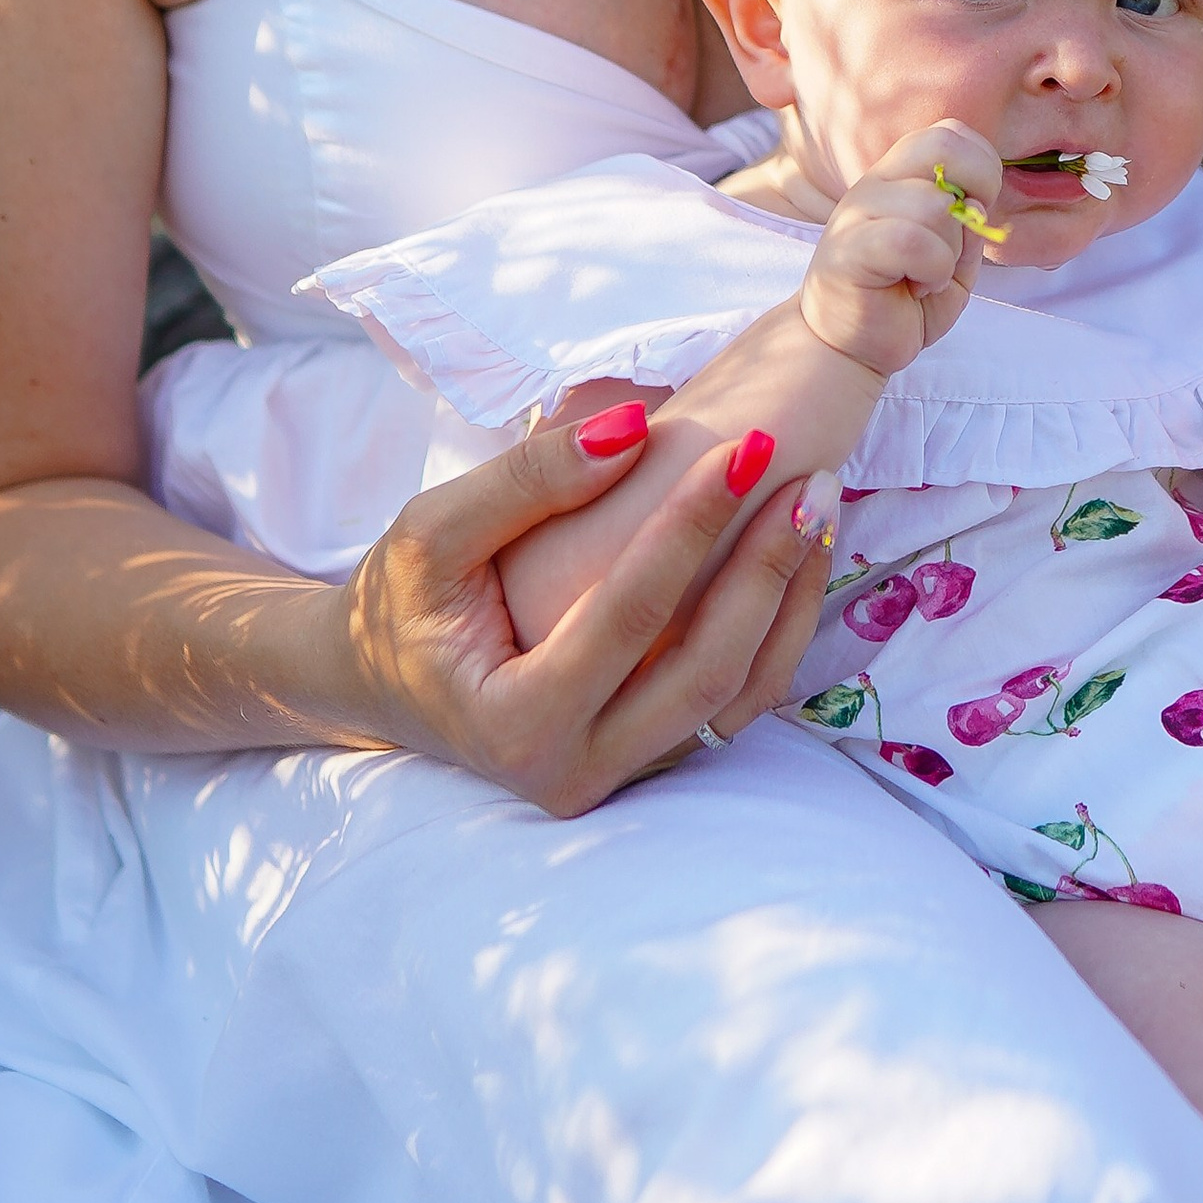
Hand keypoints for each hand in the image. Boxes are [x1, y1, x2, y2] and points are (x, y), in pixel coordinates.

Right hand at [331, 405, 830, 814]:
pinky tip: (796, 553)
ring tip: (819, 508)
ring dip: (787, 600)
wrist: (384, 682)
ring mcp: (619, 775)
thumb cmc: (403, 601)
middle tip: (809, 481)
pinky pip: (734, 702)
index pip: (628, 616)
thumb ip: (526, 480)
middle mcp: (573, 771)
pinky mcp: (649, 761)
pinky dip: (775, 628)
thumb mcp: (432, 530)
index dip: (693, 527)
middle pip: (703, 672)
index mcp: (515, 724)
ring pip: (736, 697)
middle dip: (766, 571)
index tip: (747, 446)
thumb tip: (634, 427)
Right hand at [799, 121, 997, 377]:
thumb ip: (970, 226)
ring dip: (950, 252)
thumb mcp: (955, 258)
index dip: (982, 168)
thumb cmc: (905, 298)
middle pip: (943, 145)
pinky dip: (933, 270)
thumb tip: (974, 205)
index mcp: (900, 175)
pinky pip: (914, 241)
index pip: (951, 133)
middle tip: (962, 237)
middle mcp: (875, 183)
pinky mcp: (848, 249)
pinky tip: (918, 288)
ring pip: (935, 205)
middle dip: (978, 188)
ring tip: (928, 276)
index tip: (976, 213)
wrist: (850, 347)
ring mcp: (856, 213)